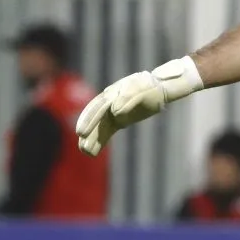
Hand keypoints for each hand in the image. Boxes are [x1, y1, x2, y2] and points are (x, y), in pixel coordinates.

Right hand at [75, 56, 203, 155]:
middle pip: (96, 118)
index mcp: (114, 93)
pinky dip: (100, 140)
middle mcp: (109, 102)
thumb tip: (114, 111)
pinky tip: (93, 150)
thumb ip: (128, 99)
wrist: (158, 88)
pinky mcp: (118, 120)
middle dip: (89, 132)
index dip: (90, 119)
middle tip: (82, 147)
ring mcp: (113, 111)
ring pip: (99, 126)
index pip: (99, 107)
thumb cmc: (149, 87)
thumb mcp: (141, 89)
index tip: (82, 132)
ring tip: (85, 152)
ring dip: (92, 138)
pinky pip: (107, 131)